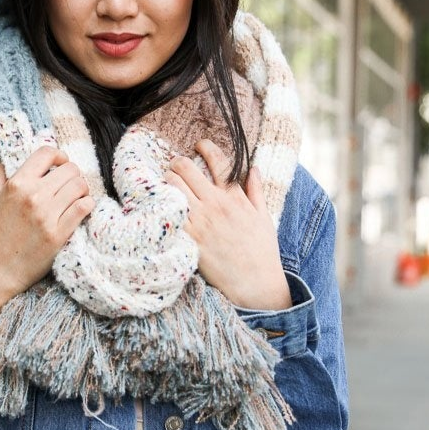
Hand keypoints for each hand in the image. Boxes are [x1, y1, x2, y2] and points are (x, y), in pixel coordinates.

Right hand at [0, 146, 94, 297]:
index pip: (46, 154)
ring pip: (80, 186)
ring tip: (77, 196)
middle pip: (69, 169)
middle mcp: (33, 196)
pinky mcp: (59, 234)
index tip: (61, 163)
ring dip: (82, 189)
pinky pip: (84, 207)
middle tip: (70, 184)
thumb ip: (3, 174)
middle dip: (73, 174)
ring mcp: (47, 216)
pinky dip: (87, 204)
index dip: (59, 155)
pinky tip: (82, 208)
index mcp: (17, 184)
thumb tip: (11, 156)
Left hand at [165, 139, 290, 310]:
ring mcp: (200, 221)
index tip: (199, 145)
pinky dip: (164, 204)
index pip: (218, 160)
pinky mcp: (189, 238)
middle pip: (186, 168)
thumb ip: (255, 191)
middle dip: (178, 162)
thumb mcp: (264, 218)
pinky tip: (164, 205)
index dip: (205, 147)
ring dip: (168, 180)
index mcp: (235, 197)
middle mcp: (216, 204)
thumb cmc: (261, 252)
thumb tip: (253, 168)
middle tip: (177, 166)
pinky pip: (170, 212)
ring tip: (169, 184)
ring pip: (173, 186)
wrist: (255, 283)